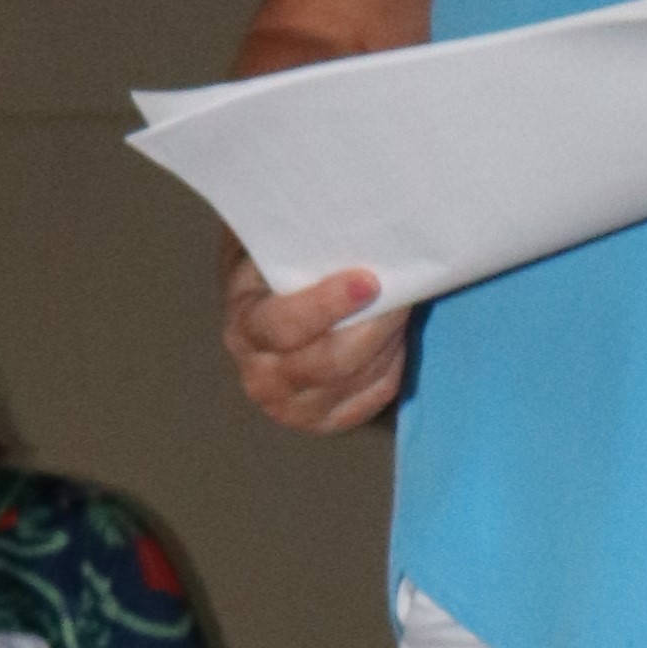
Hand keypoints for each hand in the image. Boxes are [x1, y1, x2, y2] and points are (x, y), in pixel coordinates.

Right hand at [223, 251, 409, 430]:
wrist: (268, 308)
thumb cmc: (279, 268)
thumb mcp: (274, 250)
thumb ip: (297, 247)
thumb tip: (341, 225)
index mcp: (244, 329)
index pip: (285, 327)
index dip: (328, 305)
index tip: (368, 281)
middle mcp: (261, 377)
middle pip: (329, 362)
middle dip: (374, 325)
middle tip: (402, 293)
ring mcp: (292, 408)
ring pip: (357, 380)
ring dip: (387, 343)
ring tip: (402, 308)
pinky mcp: (325, 421)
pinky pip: (372, 397)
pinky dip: (391, 367)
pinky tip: (394, 339)